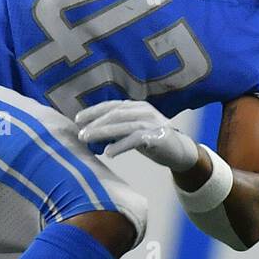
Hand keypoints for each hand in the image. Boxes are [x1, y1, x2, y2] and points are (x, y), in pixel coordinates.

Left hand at [75, 100, 200, 172]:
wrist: (180, 151)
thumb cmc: (153, 140)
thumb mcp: (134, 130)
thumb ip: (118, 126)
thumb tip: (91, 130)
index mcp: (138, 106)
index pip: (112, 106)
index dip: (93, 111)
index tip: (77, 119)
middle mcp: (145, 111)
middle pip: (115, 114)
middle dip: (95, 123)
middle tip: (80, 134)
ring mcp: (152, 123)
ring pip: (123, 125)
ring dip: (102, 132)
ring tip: (87, 140)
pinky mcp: (157, 136)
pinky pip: (135, 140)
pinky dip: (120, 146)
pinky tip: (109, 153)